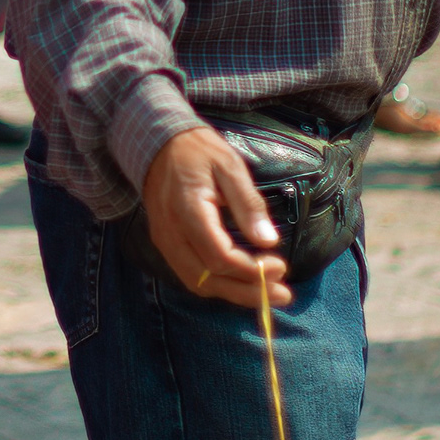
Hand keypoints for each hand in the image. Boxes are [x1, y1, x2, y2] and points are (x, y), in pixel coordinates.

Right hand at [140, 126, 286, 307]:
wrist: (157, 145)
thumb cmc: (198, 151)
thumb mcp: (230, 166)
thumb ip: (248, 204)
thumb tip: (269, 241)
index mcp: (188, 210)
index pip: (219, 256)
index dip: (251, 269)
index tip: (280, 265)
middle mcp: (170, 233)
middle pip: (207, 279)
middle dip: (247, 292)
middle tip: (282, 295)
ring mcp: (164, 242)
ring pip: (197, 283)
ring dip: (233, 293)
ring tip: (266, 293)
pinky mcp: (165, 244)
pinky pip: (190, 275)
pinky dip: (217, 284)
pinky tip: (241, 282)